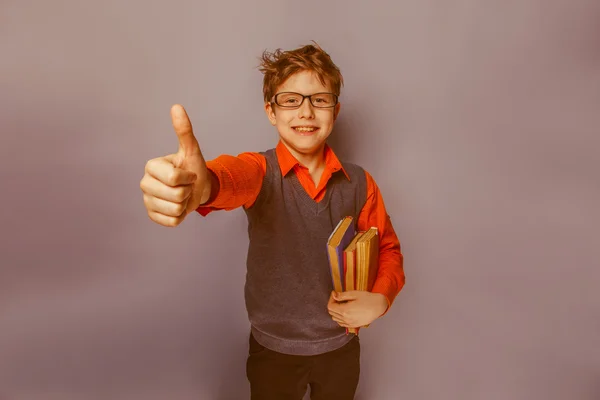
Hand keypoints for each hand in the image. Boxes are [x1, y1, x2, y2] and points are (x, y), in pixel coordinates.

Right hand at [140, 104, 211, 226]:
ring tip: (183, 195)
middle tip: (186, 185)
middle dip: (188, 191)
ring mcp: (147, 201)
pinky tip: (178, 206)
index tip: (187, 173)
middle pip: (176, 195)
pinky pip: (172, 222)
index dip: (188, 177)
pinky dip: (181, 216)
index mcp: (151, 166)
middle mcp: (145, 183)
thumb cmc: (192, 167)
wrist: (197, 188)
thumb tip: (177, 107)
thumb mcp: (191, 150)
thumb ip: (184, 130)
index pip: (174, 178)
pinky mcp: (152, 216)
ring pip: (175, 209)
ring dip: (185, 204)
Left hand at [327, 290, 387, 328]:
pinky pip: (341, 323)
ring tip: (342, 304)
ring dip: (335, 311)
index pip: (330, 306)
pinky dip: (340, 318)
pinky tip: (345, 312)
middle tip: (338, 298)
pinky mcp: (354, 326)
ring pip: (335, 319)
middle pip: (331, 313)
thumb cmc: (368, 299)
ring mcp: (350, 323)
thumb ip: (342, 295)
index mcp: (345, 310)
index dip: (331, 299)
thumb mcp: (354, 294)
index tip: (335, 294)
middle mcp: (346, 319)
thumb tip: (334, 295)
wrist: (379, 307)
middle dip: (333, 304)